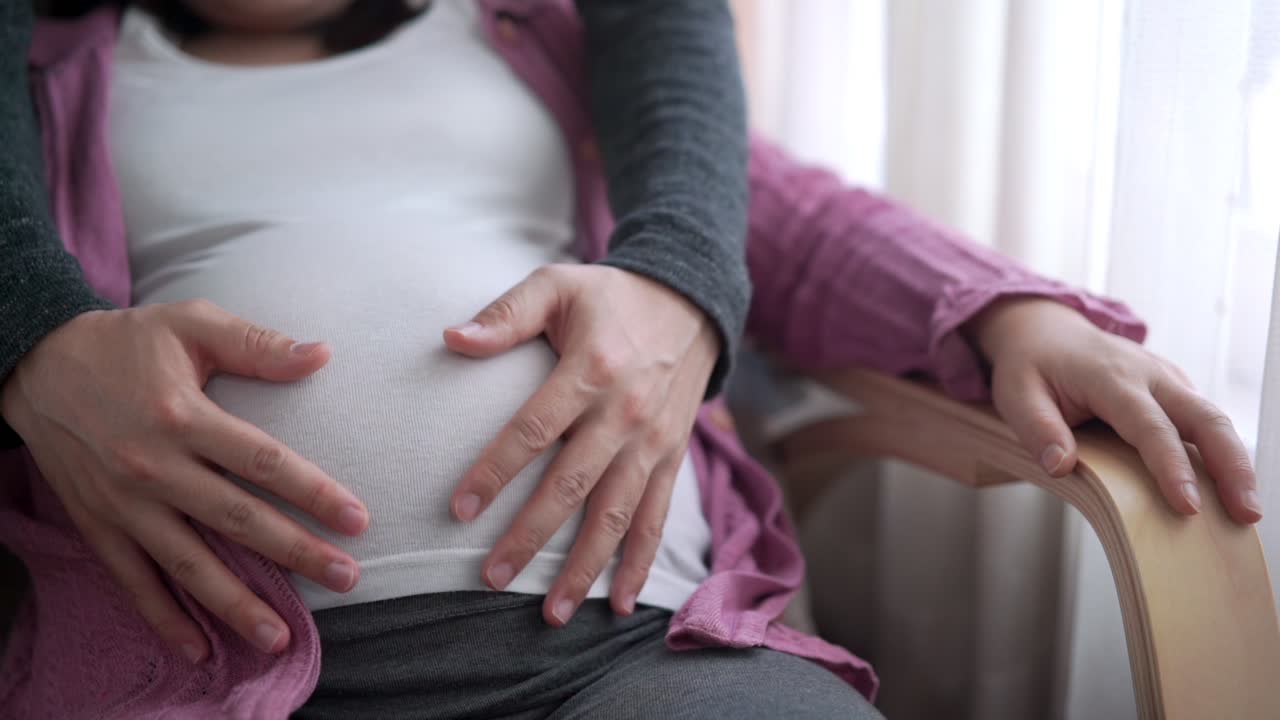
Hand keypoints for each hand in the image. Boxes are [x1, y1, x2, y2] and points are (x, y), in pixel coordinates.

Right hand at [0, 300, 369, 662]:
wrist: (36, 362)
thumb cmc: (126, 342)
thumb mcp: (191, 323)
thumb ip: (257, 344)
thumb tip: (322, 354)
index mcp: (182, 416)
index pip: (262, 462)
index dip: (312, 493)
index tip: (357, 520)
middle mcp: (153, 466)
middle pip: (237, 519)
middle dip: (296, 553)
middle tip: (347, 579)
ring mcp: (123, 502)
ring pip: (188, 563)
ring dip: (236, 604)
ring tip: (280, 636)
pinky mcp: (97, 524)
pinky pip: (134, 580)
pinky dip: (164, 618)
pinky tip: (200, 650)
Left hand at [443, 264, 718, 625]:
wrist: (691, 301)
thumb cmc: (610, 296)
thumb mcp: (557, 284)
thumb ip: (506, 314)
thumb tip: (451, 338)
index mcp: (591, 369)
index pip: (534, 429)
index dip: (496, 471)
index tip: (458, 509)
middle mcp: (626, 412)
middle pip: (572, 485)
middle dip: (532, 537)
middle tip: (492, 578)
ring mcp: (654, 441)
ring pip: (616, 515)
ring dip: (585, 566)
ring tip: (552, 612)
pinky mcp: (673, 458)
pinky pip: (657, 518)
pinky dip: (640, 563)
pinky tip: (618, 602)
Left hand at [966, 297, 1260, 523]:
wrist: (1045, 331)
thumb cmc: (1030, 366)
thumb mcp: (1015, 395)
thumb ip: (1037, 429)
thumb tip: (1061, 466)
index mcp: (1110, 377)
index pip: (1149, 426)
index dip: (1171, 467)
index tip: (1188, 506)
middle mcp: (1149, 375)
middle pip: (1204, 418)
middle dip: (1231, 465)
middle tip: (1247, 512)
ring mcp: (1167, 379)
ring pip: (1213, 419)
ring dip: (1236, 463)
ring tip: (1247, 511)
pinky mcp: (1173, 389)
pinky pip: (1204, 420)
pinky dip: (1222, 452)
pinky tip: (1226, 489)